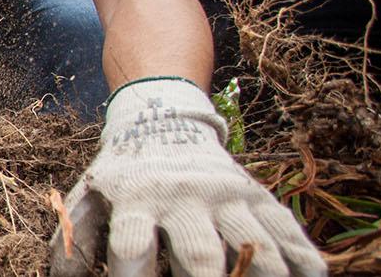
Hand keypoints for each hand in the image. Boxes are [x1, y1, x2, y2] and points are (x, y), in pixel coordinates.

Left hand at [49, 79, 325, 276]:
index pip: (131, 244)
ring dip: (264, 276)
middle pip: (198, 252)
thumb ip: (73, 240)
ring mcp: (227, 196)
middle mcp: (184, 196)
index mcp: (135, 198)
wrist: (163, 119)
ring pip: (254, 244)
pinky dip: (306, 261)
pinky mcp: (260, 197)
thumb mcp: (88, 198)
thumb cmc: (120, 175)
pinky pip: (290, 232)